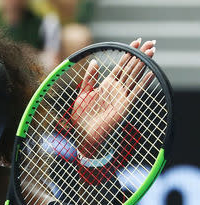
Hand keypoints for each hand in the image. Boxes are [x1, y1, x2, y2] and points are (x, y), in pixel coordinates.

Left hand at [72, 38, 155, 157]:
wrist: (83, 133)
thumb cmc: (82, 116)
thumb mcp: (83, 93)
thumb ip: (89, 78)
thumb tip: (94, 61)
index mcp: (107, 84)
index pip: (121, 65)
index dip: (129, 53)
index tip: (138, 41)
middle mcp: (116, 89)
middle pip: (131, 68)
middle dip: (140, 55)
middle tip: (151, 42)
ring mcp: (121, 97)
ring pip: (135, 76)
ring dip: (144, 64)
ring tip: (152, 51)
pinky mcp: (124, 106)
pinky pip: (136, 92)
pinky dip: (144, 83)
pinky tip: (151, 72)